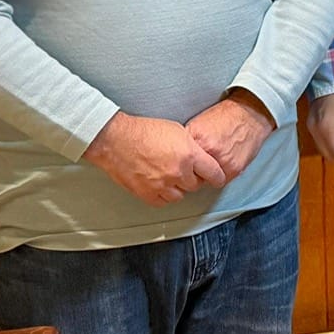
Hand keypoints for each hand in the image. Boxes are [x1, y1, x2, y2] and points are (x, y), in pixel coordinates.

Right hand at [83, 112, 226, 205]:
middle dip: (193, 179)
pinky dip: (163, 196)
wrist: (116, 139)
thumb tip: (200, 159)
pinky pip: (163, 202)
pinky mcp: (147, 194)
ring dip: (178, 188)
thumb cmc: (144, 131)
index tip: (217, 179)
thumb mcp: (178, 131)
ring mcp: (162, 185)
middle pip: (196, 185)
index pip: (214, 173)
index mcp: (189, 155)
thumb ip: (192, 148)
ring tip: (170, 178)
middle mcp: (178, 172)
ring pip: (180, 195)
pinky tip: (160, 186)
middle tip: (186, 172)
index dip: (217, 177)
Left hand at [186, 91, 276, 179]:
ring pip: (208, 180)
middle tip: (201, 163)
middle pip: (193, 174)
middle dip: (196, 171)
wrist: (249, 114)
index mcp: (197, 139)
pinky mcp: (235, 168)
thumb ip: (188, 141)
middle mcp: (210, 150)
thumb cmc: (225, 117)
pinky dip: (223, 173)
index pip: (181, 163)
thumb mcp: (199, 123)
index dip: (183, 164)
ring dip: (210, 174)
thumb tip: (178, 156)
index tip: (185, 164)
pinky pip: (223, 180)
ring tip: (217, 159)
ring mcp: (223, 161)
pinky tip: (226, 160)